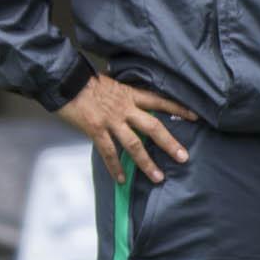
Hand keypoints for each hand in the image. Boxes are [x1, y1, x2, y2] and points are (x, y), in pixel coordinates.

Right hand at [59, 76, 193, 182]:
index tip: (194, 116)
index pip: (158, 101)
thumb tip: (130, 98)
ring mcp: (110, 120)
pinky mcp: (96, 130)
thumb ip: (123, 93)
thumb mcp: (110, 82)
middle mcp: (124, 108)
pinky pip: (109, 152)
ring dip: (146, 163)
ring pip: (134, 144)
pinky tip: (121, 179)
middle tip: (183, 157)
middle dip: (169, 143)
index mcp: (129, 94)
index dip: (177, 108)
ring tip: (158, 177)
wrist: (64, 80)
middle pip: (153, 126)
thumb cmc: (85, 80)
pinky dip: (115, 167)